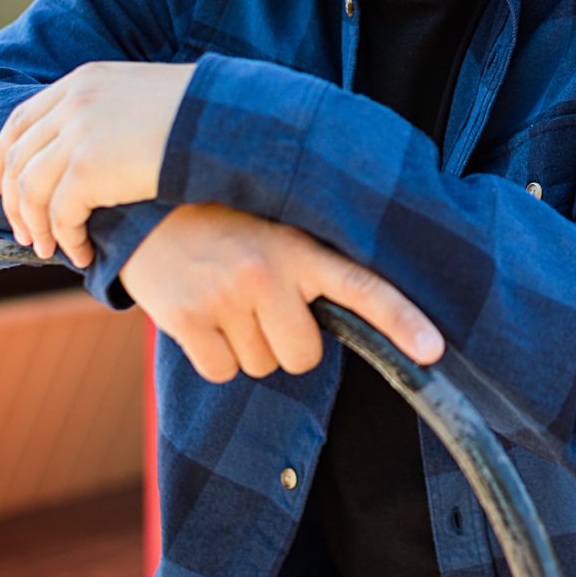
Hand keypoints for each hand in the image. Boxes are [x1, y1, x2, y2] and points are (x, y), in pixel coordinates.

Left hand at [0, 61, 195, 265]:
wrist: (226, 122)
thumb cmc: (200, 119)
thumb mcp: (143, 101)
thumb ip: (108, 117)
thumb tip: (89, 156)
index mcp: (83, 81)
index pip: (21, 120)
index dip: (0, 156)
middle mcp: (73, 101)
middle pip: (18, 156)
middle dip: (10, 199)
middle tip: (20, 232)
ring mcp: (79, 132)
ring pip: (30, 189)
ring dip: (34, 225)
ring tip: (46, 249)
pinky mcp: (90, 167)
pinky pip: (60, 213)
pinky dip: (65, 237)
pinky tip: (80, 251)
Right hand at [119, 203, 443, 383]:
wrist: (142, 206)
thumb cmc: (219, 222)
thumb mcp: (272, 227)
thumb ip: (309, 267)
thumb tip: (346, 322)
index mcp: (298, 247)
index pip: (362, 286)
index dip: (401, 320)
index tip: (433, 352)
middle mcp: (265, 271)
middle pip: (303, 355)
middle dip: (285, 342)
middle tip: (257, 301)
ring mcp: (225, 297)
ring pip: (260, 365)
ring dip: (244, 344)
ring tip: (222, 297)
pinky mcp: (187, 319)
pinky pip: (222, 370)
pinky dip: (212, 355)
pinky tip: (199, 313)